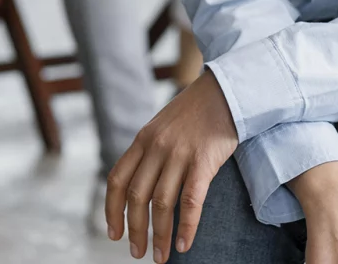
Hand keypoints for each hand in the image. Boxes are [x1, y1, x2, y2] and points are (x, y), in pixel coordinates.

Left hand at [105, 69, 237, 262]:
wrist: (225, 90)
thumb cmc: (196, 111)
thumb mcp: (163, 125)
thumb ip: (150, 151)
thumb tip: (142, 188)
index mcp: (143, 138)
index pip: (117, 179)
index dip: (112, 211)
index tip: (115, 234)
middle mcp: (157, 146)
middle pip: (137, 197)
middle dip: (136, 230)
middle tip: (138, 252)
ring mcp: (179, 153)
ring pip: (162, 204)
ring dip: (159, 235)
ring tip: (160, 256)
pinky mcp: (203, 160)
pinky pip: (191, 201)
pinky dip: (186, 227)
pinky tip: (184, 244)